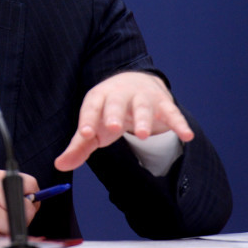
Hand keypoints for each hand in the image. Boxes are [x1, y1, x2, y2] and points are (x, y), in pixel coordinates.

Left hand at [54, 71, 193, 171]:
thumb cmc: (109, 110)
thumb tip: (59, 165)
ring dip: (143, 119)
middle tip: (112, 127)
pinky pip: (172, 112)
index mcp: (99, 98)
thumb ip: (79, 146)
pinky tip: (187, 135)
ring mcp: (142, 96)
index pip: (90, 107)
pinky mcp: (163, 102)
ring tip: (143, 135)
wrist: (135, 82)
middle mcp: (119, 94)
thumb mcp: (93, 125)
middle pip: (115, 102)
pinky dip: (179, 123)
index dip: (87, 120)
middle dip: (113, 113)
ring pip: (143, 106)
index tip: (83, 134)